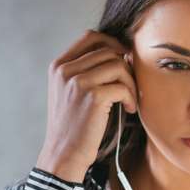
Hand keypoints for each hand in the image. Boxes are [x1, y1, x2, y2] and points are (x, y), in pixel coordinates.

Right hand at [36, 29, 138, 182]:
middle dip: (126, 68)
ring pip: (118, 65)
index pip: (91, 36)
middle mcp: (65, 70)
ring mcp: (77, 82)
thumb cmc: (74, 126)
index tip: (125, 61)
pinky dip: (131, 97)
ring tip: (129, 100)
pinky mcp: (92, 97)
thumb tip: (122, 54)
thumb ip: (86, 72)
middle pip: (109, 50)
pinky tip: (129, 110)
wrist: (64, 153)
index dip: (114, 44)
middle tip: (130, 87)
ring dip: (131, 83)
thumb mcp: (71, 93)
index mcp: (59, 66)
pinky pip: (123, 86)